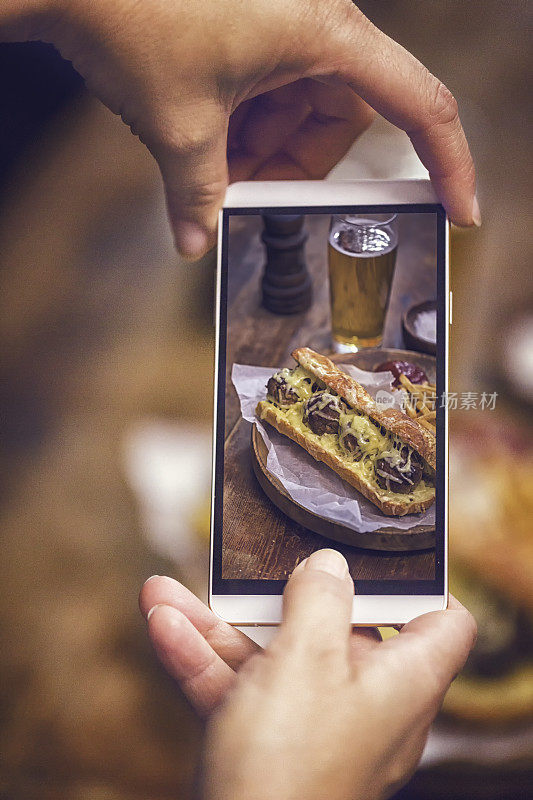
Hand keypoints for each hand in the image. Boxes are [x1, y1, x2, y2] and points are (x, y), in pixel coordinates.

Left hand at [6, 0, 477, 258]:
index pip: (419, 105)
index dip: (449, 163)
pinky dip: (242, 127)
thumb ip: (198, 195)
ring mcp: (286, 22)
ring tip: (210, 165)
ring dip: (260, 151)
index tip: (460, 210)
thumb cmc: (131, 14)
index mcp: (326, 34)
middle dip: (294, 169)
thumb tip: (195, 244)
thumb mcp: (179, 124)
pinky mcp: (256, 26)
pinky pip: (270, 93)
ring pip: (300, 113)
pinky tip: (203, 138)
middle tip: (248, 196)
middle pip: (341, 121)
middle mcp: (318, 23)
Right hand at [139, 549, 475, 799]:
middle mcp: (364, 701)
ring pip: (271, 657)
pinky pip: (240, 689)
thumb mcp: (305, 660)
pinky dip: (203, 659)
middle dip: (280, 594)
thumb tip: (330, 564)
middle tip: (254, 564)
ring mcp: (313, 724)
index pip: (443, 625)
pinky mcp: (271, 745)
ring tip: (163, 592)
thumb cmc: (289, 764)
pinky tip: (161, 623)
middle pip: (335, 629)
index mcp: (401, 680)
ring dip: (217, 624)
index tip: (380, 556)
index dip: (420, 585)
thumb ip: (321, 599)